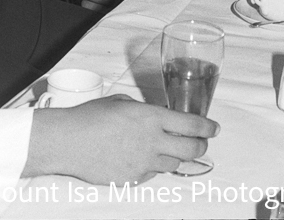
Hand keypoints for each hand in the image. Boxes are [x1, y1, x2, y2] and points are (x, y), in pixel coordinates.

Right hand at [26, 96, 217, 184]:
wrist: (69, 142)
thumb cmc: (91, 117)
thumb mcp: (122, 103)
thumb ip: (145, 111)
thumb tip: (156, 117)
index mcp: (151, 117)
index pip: (191, 124)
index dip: (207, 126)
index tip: (214, 128)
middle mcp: (152, 141)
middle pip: (191, 149)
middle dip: (201, 146)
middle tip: (201, 142)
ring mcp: (143, 163)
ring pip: (174, 164)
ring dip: (177, 156)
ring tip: (171, 149)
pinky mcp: (133, 179)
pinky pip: (152, 174)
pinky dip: (154, 166)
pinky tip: (144, 157)